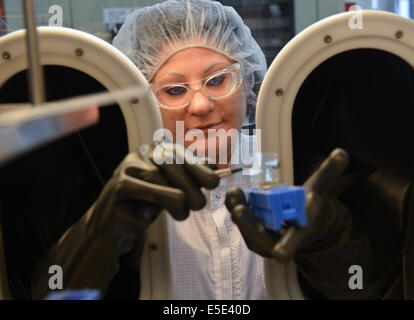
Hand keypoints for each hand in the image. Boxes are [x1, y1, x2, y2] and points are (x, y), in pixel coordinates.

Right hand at [32, 142, 218, 297]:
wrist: (109, 226)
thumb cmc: (142, 205)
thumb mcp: (168, 189)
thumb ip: (188, 177)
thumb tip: (216, 168)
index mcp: (151, 152)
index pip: (179, 154)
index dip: (198, 168)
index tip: (214, 183)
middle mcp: (137, 157)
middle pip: (171, 166)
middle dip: (190, 188)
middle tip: (198, 205)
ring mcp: (124, 171)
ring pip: (159, 182)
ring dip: (175, 204)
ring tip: (180, 215)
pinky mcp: (116, 190)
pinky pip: (144, 201)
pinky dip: (150, 215)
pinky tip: (147, 219)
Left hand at [225, 148, 349, 262]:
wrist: (300, 223)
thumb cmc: (308, 206)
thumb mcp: (319, 189)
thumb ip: (328, 173)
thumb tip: (341, 152)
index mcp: (300, 232)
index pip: (293, 243)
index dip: (287, 247)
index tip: (280, 253)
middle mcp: (281, 240)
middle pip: (262, 237)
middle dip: (250, 224)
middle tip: (239, 208)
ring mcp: (264, 240)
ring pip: (248, 230)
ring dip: (238, 212)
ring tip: (234, 194)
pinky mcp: (252, 234)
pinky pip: (242, 222)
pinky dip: (236, 209)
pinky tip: (234, 195)